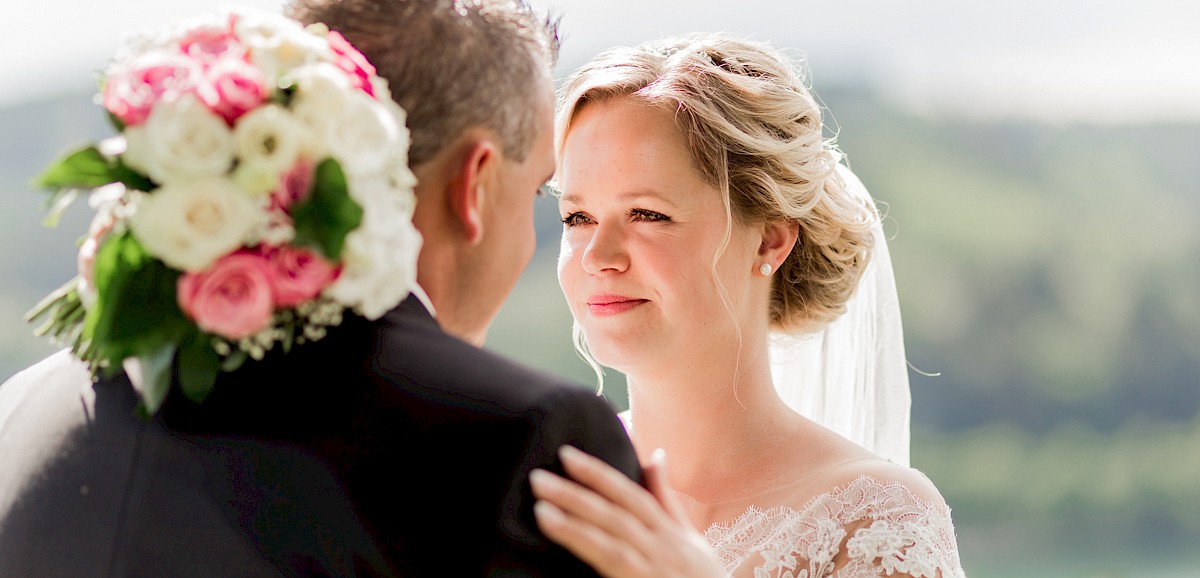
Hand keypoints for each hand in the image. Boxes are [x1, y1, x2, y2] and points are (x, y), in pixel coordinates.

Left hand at [530, 445, 725, 577]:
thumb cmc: (700, 574)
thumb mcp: (687, 534)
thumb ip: (665, 497)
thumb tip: (656, 454)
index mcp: (666, 529)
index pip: (629, 494)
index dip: (598, 474)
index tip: (567, 455)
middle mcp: (659, 546)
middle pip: (613, 515)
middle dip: (576, 495)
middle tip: (538, 478)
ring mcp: (650, 570)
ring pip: (610, 544)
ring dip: (575, 526)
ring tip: (541, 511)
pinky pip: (612, 569)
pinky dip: (590, 556)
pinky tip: (565, 546)